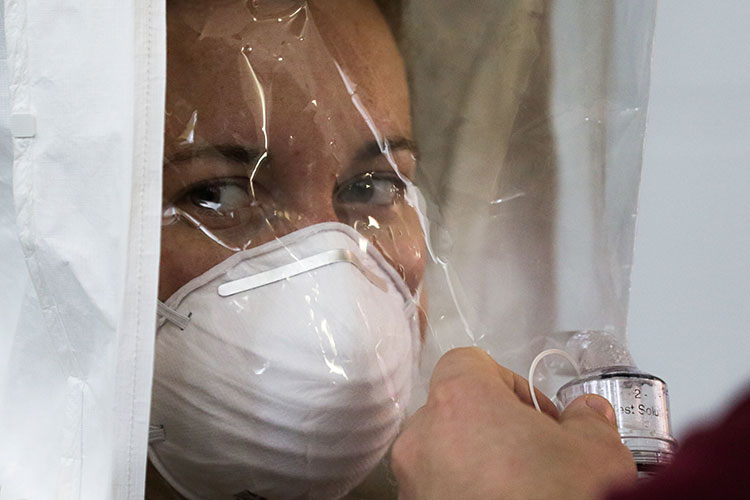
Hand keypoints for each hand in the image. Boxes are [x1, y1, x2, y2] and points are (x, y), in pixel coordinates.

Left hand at [392, 348, 636, 499]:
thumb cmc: (554, 499)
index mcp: (459, 399)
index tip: (537, 413)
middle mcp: (423, 436)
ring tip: (519, 488)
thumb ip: (589, 420)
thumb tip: (588, 413)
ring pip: (443, 452)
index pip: (467, 362)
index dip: (506, 381)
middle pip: (454, 409)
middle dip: (493, 426)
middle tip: (534, 453)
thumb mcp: (596, 454)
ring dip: (477, 461)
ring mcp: (413, 481)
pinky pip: (437, 488)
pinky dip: (463, 492)